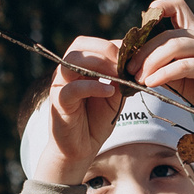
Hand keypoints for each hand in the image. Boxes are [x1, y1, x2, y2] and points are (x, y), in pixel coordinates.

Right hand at [28, 37, 124, 181]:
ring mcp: (59, 86)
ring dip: (99, 64)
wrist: (80, 149)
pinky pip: (72, 89)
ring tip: (118, 75)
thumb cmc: (95, 120)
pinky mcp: (59, 103)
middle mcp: (66, 71)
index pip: (93, 44)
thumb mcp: (113, 94)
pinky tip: (109, 91)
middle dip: (106, 50)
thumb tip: (134, 61)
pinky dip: (93, 87)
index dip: (114, 46)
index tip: (134, 57)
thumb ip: (119, 77)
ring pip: (72, 61)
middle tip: (126, 63)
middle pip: (80, 45)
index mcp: (78, 66)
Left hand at [132, 0, 193, 143]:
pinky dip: (164, 74)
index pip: (178, 6)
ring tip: (139, 78)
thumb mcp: (184, 77)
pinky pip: (184, 66)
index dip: (158, 8)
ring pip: (173, 46)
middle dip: (143, 51)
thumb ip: (165, 66)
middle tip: (130, 69)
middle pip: (167, 34)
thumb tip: (136, 65)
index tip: (139, 32)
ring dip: (151, 62)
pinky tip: (152, 83)